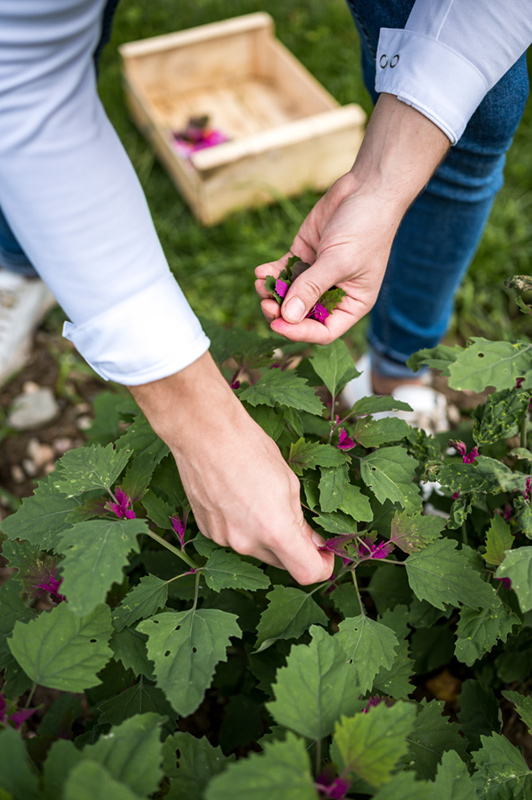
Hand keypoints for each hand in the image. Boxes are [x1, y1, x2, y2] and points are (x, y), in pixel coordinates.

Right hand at [129, 352, 334, 584]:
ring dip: (266, 536)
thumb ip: (300, 521)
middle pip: (282, 563)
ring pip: (257, 550)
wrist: (204, 433)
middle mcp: (247, 543)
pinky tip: (239, 498)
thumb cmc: (249, 448)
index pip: (308, 572)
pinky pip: (234, 538)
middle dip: (294, 548)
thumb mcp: (289, 483)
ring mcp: (223, 538)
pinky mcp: (207, 530)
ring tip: (261, 498)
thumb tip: (312, 542)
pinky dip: (243, 527)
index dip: (323, 566)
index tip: (325, 553)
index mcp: (275, 530)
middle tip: (298, 520)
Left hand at [255, 94, 449, 343]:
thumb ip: (312, 288)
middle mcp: (333, 293)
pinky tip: (261, 272)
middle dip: (281, 312)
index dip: (300, 332)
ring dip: (272, 293)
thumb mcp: (338, 261)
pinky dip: (271, 274)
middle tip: (266, 304)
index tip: (278, 324)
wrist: (366, 189)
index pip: (323, 330)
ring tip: (260, 285)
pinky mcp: (304, 255)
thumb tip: (288, 316)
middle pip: (302, 316)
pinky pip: (283, 272)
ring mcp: (316, 274)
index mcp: (351, 303)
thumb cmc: (365, 228)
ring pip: (288, 295)